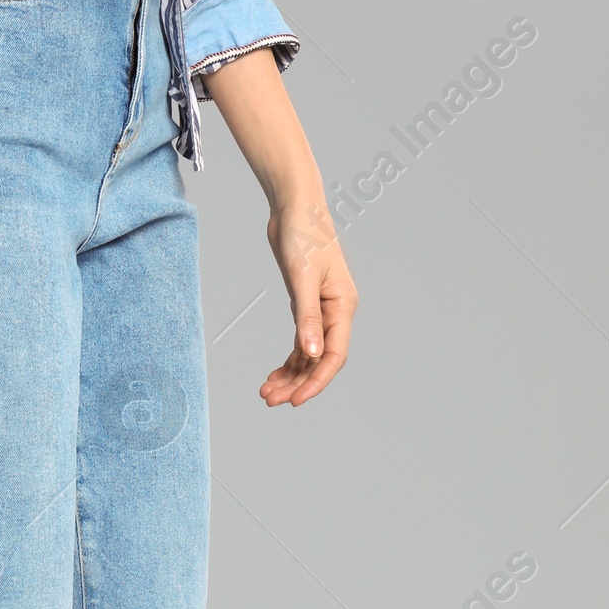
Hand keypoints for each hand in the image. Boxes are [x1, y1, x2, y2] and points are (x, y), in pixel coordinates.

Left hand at [260, 197, 356, 406]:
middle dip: (298, 383)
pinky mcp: (305, 305)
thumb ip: (307, 316)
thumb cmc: (304, 234)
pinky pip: (301, 341)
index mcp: (342, 306)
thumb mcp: (303, 277)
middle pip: (320, 360)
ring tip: (266, 392)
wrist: (294, 207)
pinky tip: (274, 374)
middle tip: (269, 399)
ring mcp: (321, 310)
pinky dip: (289, 360)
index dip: (316, 381)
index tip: (295, 400)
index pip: (334, 355)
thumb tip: (312, 354)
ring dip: (290, 375)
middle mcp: (335, 312)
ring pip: (309, 354)